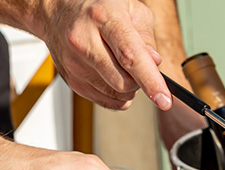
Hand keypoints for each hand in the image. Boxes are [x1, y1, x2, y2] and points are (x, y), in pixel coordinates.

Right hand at [24, 0, 170, 109]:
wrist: (56, 9)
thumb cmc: (98, 7)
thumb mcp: (130, 9)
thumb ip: (147, 37)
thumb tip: (155, 63)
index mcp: (103, 18)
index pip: (130, 56)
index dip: (150, 81)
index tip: (164, 100)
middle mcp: (84, 41)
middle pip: (125, 82)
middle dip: (140, 80)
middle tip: (136, 64)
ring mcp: (75, 63)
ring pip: (117, 95)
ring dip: (128, 88)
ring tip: (120, 65)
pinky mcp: (72, 80)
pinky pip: (107, 102)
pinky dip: (117, 94)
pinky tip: (111, 75)